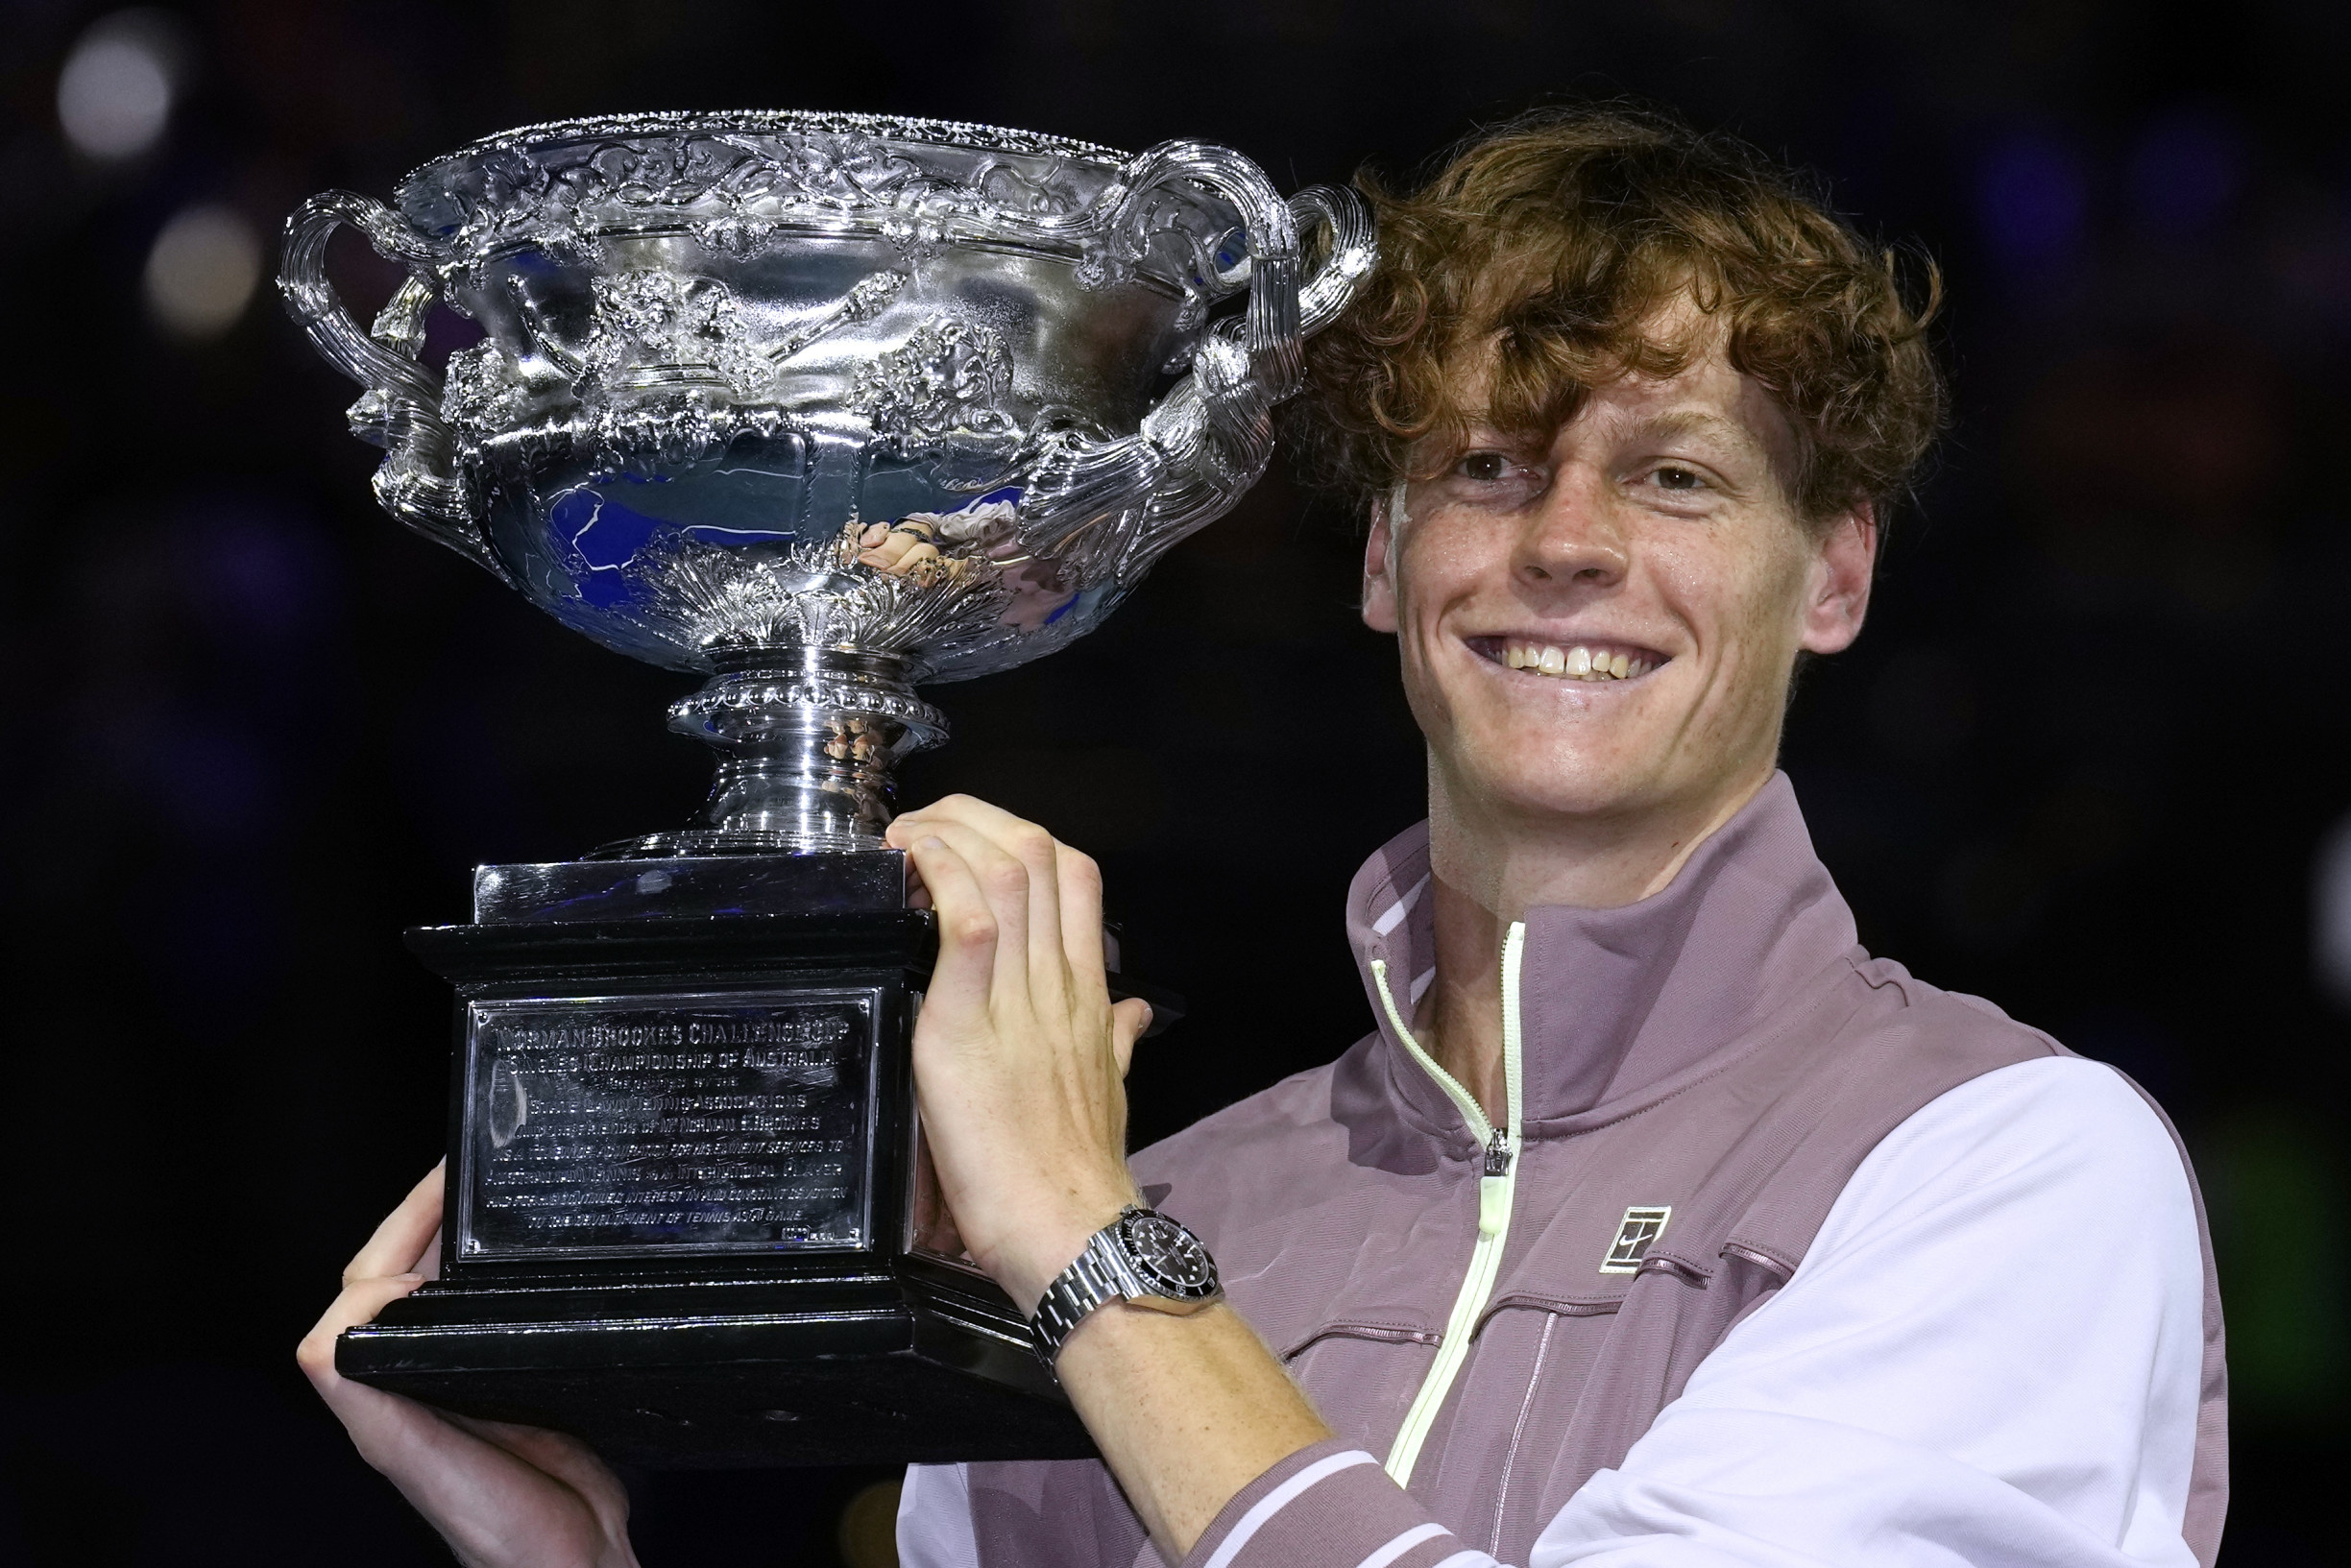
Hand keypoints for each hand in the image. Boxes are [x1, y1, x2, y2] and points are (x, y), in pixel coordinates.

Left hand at [299, 1164, 638, 1567]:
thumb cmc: (498, 1528)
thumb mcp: (414, 1457)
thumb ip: (364, 1385)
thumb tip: (351, 1300)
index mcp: (382, 1387)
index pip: (368, 1280)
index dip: (401, 1222)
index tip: (447, 1178)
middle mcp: (419, 1380)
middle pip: (406, 1272)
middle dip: (432, 1211)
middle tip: (475, 1163)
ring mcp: (468, 1382)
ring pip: (452, 1289)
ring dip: (468, 1237)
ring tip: (501, 1192)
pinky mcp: (517, 1387)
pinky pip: (501, 1312)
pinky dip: (510, 1274)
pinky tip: (540, 1259)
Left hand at [884, 796, 1152, 1312]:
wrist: (1072, 1232)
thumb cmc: (1082, 1173)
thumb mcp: (1109, 1091)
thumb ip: (1115, 1040)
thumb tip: (1134, 1011)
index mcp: (1086, 994)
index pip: (1076, 875)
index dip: (1020, 836)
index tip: (969, 843)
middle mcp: (1058, 983)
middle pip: (1036, 852)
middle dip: (972, 816)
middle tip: (920, 830)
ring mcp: (1017, 1001)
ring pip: (1003, 871)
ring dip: (946, 834)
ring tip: (903, 842)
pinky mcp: (965, 1029)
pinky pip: (966, 925)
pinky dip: (938, 880)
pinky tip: (907, 870)